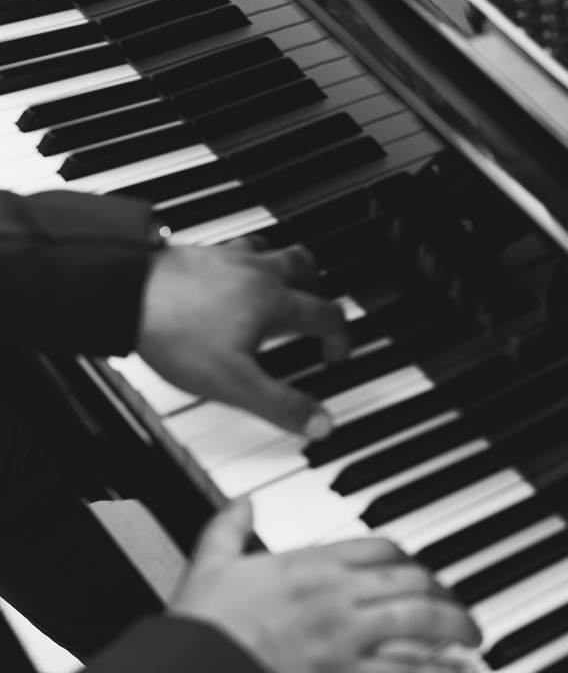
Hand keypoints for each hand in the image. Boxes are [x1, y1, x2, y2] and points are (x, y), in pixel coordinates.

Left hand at [137, 240, 350, 436]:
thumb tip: (320, 423)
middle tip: (316, 305)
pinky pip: (229, 248)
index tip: (335, 353)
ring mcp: (224, 259)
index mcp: (274, 302)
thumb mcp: (234, 383)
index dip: (339, 336)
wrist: (124, 292)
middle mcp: (256, 273)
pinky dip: (238, 260)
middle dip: (317, 287)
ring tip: (276, 282)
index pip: (326, 314)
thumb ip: (281, 404)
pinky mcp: (195, 253)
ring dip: (280, 265)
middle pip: (304, 267)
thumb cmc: (177, 333)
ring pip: (268, 250)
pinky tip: (223, 275)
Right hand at [171, 498, 480, 672]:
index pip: (378, 548)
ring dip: (456, 625)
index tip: (417, 567)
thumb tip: (241, 502)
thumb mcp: (210, 566)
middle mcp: (338, 595)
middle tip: (455, 603)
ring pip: (420, 619)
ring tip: (473, 635)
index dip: (406, 557)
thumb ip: (229, 530)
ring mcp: (347, 636)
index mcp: (311, 565)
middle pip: (411, 580)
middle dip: (442, 590)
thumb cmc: (201, 631)